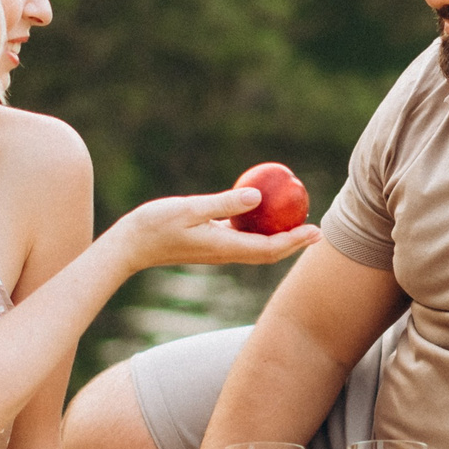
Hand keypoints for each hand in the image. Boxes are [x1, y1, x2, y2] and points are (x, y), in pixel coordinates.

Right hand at [106, 189, 320, 274]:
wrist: (130, 246)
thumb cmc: (155, 225)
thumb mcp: (191, 208)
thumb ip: (224, 203)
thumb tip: (258, 196)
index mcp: (223, 247)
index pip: (269, 248)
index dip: (295, 241)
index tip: (316, 231)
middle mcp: (224, 253)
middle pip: (268, 252)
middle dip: (295, 243)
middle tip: (318, 230)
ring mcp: (216, 250)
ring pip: (256, 247)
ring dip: (280, 238)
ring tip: (298, 223)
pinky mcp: (208, 244)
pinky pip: (241, 239)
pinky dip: (258, 230)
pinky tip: (262, 214)